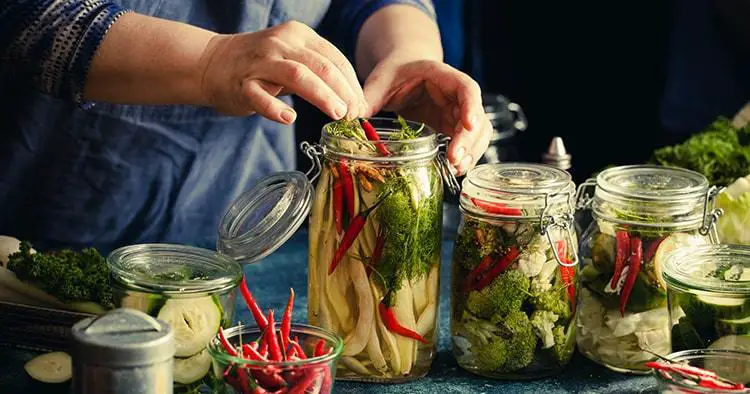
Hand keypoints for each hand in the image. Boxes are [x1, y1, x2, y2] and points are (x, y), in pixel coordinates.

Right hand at [199, 21, 366, 122]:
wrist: (212, 62)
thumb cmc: (261, 65)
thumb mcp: (292, 57)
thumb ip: (319, 72)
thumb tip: (353, 100)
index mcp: (298, 35)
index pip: (334, 58)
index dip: (352, 84)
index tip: (362, 106)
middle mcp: (281, 44)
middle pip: (321, 66)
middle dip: (343, 92)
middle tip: (354, 114)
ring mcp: (260, 63)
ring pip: (298, 75)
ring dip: (321, 95)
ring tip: (337, 114)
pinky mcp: (242, 84)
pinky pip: (260, 96)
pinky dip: (275, 108)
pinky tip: (290, 118)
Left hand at [363, 57, 491, 174]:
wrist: (402, 70)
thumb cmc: (394, 72)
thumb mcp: (379, 82)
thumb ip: (368, 98)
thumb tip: (350, 118)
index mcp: (441, 75)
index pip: (466, 88)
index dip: (471, 106)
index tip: (468, 125)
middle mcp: (456, 94)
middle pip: (477, 116)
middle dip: (469, 140)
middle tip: (454, 160)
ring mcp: (457, 111)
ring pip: (478, 132)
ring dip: (471, 151)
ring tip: (456, 169)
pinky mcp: (452, 126)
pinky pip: (468, 142)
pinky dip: (465, 156)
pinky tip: (454, 168)